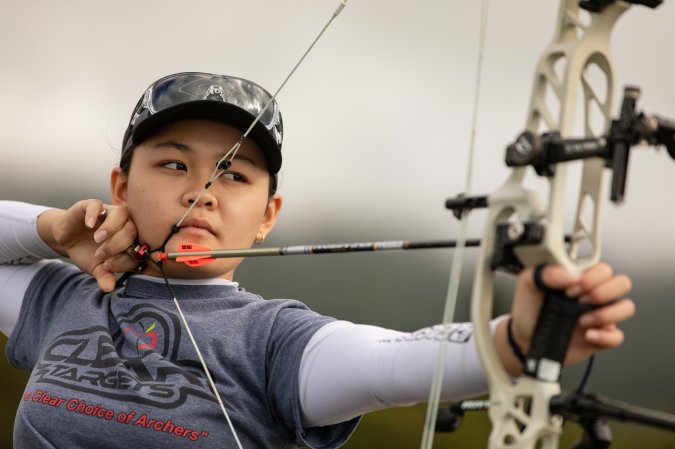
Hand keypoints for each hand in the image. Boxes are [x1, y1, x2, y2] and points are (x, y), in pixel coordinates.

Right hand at [38, 199, 139, 291]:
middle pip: (132, 229)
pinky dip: (94, 214)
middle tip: (100, 254)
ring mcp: (109, 212)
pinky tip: (88, 225)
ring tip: (98, 239)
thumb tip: (109, 288)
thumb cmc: (87, 252)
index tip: (108, 266)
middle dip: (117, 244)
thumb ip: (104, 276)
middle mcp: (124, 223)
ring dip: (111, 227)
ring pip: (121, 212)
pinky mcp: (91, 205)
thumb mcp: (95, 267)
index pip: (138, 247)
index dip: (126, 258)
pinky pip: (97, 204)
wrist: (67, 238)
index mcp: (130, 239)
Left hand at [500, 263, 634, 375]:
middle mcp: (594, 295)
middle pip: (622, 283)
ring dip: (607, 314)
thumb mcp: (527, 283)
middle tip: (578, 301)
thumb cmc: (529, 307)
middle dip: (602, 292)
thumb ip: (544, 272)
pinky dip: (605, 337)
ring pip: (627, 307)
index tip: (570, 289)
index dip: (591, 278)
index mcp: (581, 279)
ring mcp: (600, 316)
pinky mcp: (600, 337)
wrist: (524, 336)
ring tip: (582, 320)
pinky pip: (618, 336)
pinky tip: (587, 335)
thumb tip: (569, 275)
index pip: (604, 269)